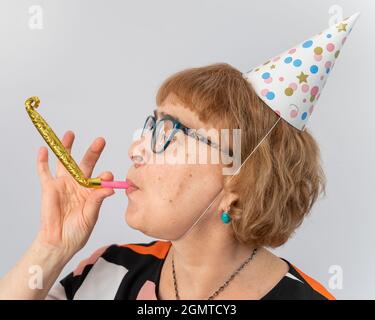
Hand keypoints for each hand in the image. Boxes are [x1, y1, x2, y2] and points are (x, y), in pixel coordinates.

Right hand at [35, 130, 114, 258]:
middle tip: (100, 141)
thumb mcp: (91, 215)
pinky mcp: (49, 188)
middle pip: (86, 163)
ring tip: (71, 134)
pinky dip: (42, 161)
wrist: (60, 241)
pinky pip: (44, 172)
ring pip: (65, 162)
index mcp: (92, 190)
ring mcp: (64, 184)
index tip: (108, 175)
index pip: (100, 178)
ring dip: (67, 147)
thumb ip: (97, 199)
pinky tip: (43, 149)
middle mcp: (79, 184)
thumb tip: (109, 187)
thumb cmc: (78, 231)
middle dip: (93, 151)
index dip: (105, 175)